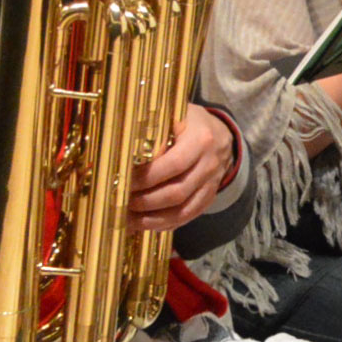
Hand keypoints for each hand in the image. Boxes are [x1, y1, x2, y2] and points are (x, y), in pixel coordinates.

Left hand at [129, 104, 234, 230]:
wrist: (220, 134)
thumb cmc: (188, 123)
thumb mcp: (174, 116)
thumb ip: (155, 131)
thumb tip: (124, 153)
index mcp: (201, 140)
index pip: (173, 164)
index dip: (146, 177)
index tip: (123, 182)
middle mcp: (209, 164)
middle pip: (177, 192)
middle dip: (145, 201)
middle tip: (121, 201)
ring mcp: (212, 184)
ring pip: (182, 210)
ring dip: (152, 219)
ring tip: (128, 219)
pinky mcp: (209, 198)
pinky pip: (187, 216)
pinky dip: (165, 224)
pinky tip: (145, 224)